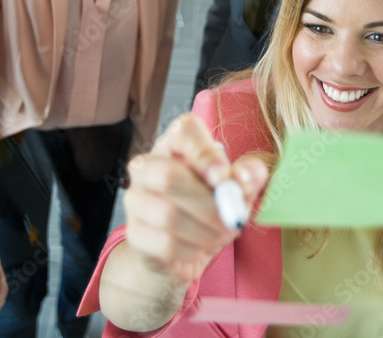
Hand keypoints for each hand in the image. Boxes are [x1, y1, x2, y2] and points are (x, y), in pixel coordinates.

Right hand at [122, 114, 268, 283]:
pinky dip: (192, 250)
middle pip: (168, 176)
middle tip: (232, 219)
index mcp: (174, 144)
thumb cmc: (209, 209)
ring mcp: (136, 199)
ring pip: (168, 215)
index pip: (183, 131)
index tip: (223, 177)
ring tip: (219, 234)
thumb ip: (248, 177)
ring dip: (205, 231)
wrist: (183, 251)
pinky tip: (198, 247)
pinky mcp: (134, 233)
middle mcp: (147, 166)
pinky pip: (165, 244)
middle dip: (208, 204)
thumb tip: (247, 176)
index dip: (204, 152)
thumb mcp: (236, 190)